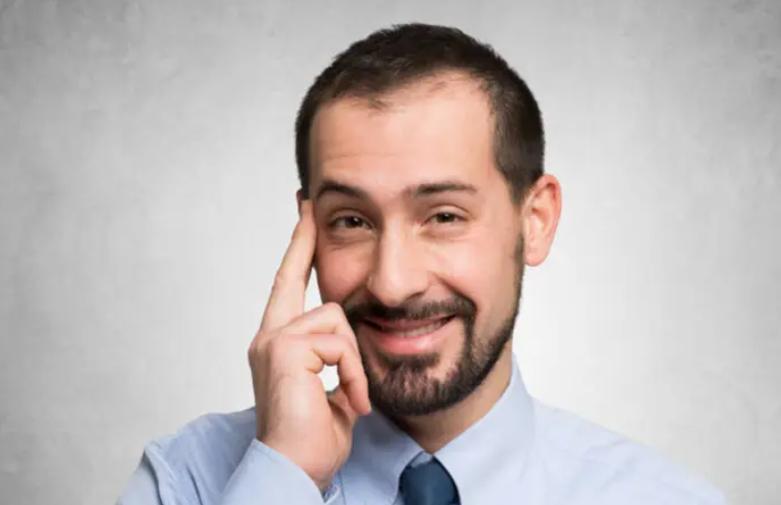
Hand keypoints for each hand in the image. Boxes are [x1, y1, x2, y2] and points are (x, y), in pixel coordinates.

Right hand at [247, 199, 371, 491]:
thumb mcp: (333, 387)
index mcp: (279, 344)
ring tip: (352, 396)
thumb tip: (349, 344)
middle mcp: (268, 335)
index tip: (303, 216)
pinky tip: (348, 400)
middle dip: (302, 237)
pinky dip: (353, 373)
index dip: (297, 251)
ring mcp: (273, 340)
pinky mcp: (284, 349)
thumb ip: (336, 358)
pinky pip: (339, 342)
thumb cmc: (315, 437)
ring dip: (354, 361)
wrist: (296, 469)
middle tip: (307, 202)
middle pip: (291, 275)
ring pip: (335, 317)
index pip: (287, 286)